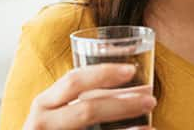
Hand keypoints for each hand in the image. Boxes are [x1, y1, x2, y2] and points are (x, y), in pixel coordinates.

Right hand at [23, 63, 156, 129]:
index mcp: (44, 103)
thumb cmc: (56, 127)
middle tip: (151, 99)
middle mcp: (43, 122)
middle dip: (123, 103)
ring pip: (93, 128)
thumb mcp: (58, 111)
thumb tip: (135, 88)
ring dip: (127, 123)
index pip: (74, 81)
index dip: (103, 73)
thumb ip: (81, 98)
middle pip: (87, 109)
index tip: (132, 70)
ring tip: (151, 118)